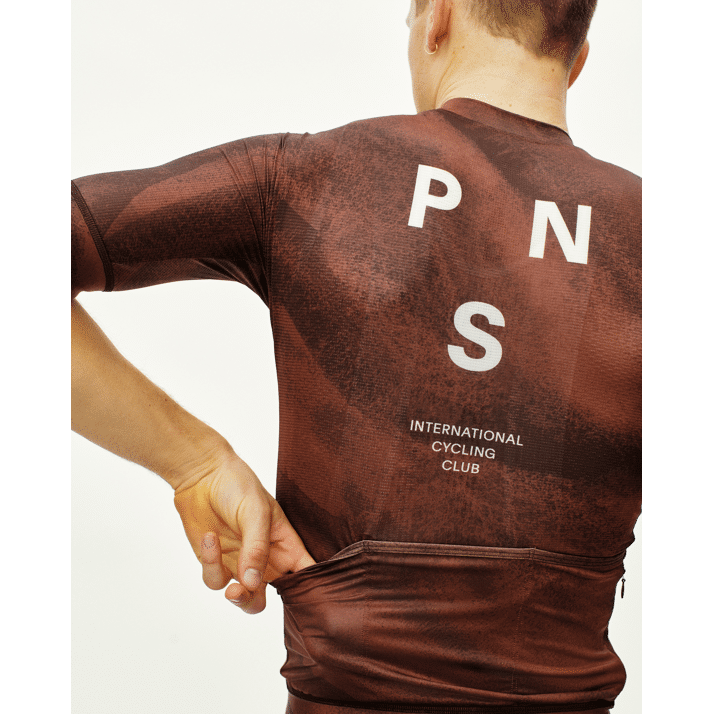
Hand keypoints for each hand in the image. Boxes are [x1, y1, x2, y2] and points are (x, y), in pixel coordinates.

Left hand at [173, 451, 314, 613]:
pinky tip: (209, 537)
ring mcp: (239, 563)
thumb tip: (253, 582)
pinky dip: (211, 563)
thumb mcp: (256, 513)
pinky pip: (215, 580)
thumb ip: (257, 549)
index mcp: (286, 544)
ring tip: (232, 587)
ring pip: (243, 597)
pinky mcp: (215, 562)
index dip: (308, 591)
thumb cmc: (238, 485)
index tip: (303, 602)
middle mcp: (265, 558)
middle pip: (269, 595)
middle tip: (247, 594)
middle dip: (257, 602)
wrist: (201, 475)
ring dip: (236, 595)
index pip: (305, 573)